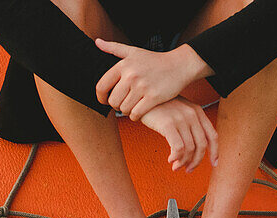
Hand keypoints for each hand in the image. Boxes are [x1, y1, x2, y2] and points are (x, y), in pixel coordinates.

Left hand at [95, 40, 210, 120]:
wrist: (179, 65)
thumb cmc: (154, 60)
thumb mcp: (133, 51)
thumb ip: (114, 48)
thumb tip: (97, 42)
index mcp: (123, 65)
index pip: (102, 86)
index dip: (100, 97)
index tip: (104, 100)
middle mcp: (131, 75)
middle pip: (113, 101)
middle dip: (116, 105)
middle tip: (123, 103)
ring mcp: (142, 87)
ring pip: (124, 109)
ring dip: (127, 111)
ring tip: (132, 106)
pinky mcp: (153, 97)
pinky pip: (136, 114)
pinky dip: (135, 116)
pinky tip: (139, 111)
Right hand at [139, 96, 218, 171]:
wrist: (141, 98)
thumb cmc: (158, 107)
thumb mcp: (179, 111)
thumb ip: (189, 125)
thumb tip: (193, 149)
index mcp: (197, 112)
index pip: (212, 135)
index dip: (215, 152)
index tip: (213, 164)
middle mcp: (192, 114)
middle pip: (201, 146)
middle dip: (195, 162)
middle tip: (188, 169)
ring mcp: (181, 119)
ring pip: (189, 149)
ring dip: (182, 162)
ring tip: (175, 166)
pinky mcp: (169, 124)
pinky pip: (178, 148)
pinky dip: (176, 157)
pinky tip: (170, 159)